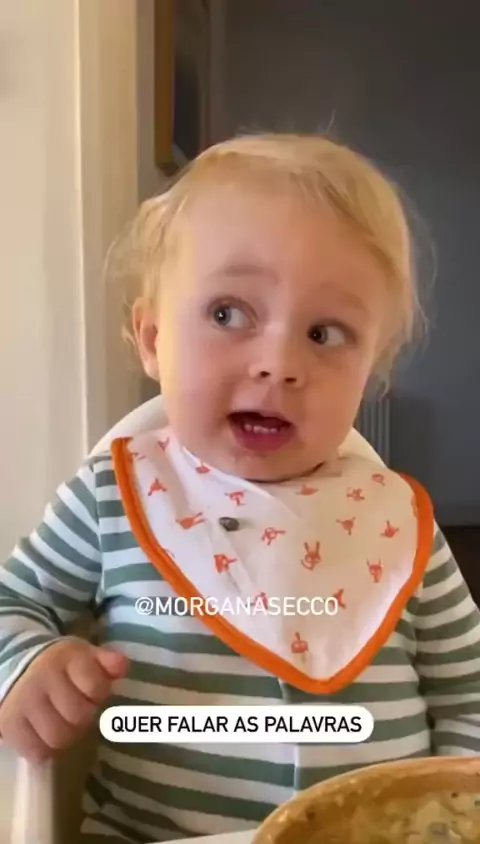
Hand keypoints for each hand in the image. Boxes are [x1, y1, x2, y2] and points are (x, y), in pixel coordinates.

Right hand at [0, 638, 127, 762]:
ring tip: (62, 722)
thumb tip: (122, 667)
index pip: (96, 686)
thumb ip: (108, 662)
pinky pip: (37, 751)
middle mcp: (43, 678)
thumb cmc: (61, 666)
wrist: (17, 668)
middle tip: (77, 709)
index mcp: (67, 657)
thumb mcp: (85, 656)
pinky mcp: (9, 724)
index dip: (98, 693)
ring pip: (58, 737)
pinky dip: (45, 748)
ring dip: (66, 734)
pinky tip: (45, 733)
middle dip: (84, 716)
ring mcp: (24, 702)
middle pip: (79, 716)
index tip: (92, 690)